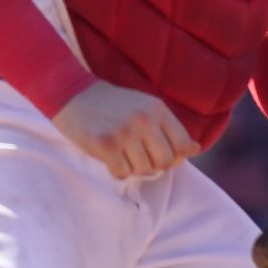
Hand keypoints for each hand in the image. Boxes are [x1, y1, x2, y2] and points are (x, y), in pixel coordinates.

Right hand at [54, 82, 197, 179]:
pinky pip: (122, 173)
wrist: (72, 94)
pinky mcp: (105, 145)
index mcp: (158, 109)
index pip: (183, 145)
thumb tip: (195, 149)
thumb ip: (169, 128)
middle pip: (166, 161)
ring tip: (123, 154)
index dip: (175, 156)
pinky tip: (111, 158)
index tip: (160, 155)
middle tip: (139, 157)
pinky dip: (118, 171)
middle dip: (154, 165)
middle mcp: (144, 120)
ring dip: (134, 168)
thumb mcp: (145, 108)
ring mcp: (125, 133)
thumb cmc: (112, 104)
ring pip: (144, 170)